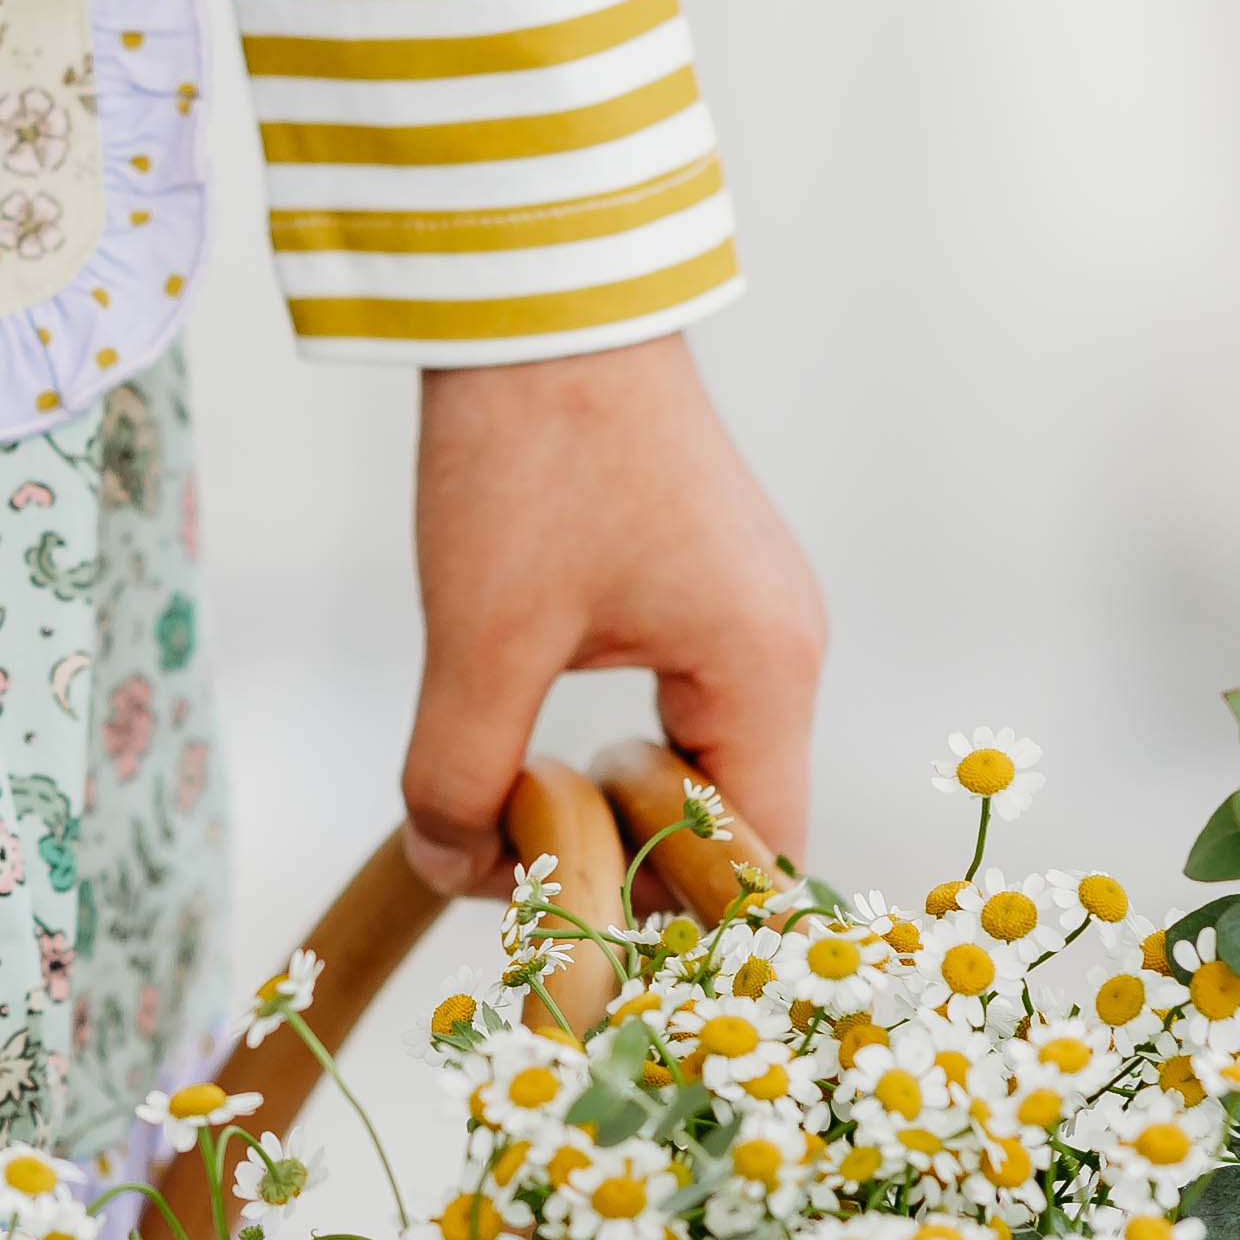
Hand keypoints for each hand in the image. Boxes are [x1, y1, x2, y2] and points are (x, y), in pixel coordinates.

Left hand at [396, 334, 823, 893]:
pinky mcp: (698, 586)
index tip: (573, 938)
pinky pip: (675, 709)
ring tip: (514, 806)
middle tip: (521, 870)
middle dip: (632, 864)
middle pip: (731, 824)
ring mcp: (746, 614)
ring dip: (610, 802)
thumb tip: (456, 873)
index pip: (756, 861)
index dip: (671, 918)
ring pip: (696, 766)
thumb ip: (461, 774)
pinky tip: (529, 744)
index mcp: (766, 670)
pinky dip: (609, 746)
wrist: (536, 300)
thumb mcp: (480, 636)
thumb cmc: (530, 454)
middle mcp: (783, 649)